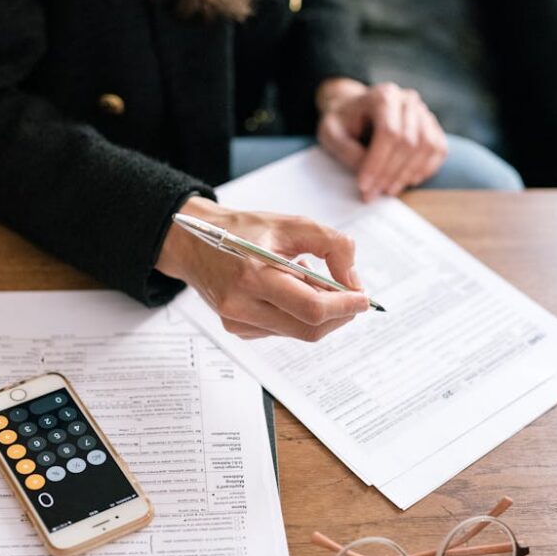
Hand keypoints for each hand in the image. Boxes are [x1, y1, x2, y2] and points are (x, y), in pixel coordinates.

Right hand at [155, 196, 368, 340]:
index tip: (364, 298)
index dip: (344, 307)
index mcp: (253, 275)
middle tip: (350, 295)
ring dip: (318, 312)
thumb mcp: (290, 223)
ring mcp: (237, 321)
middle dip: (339, 315)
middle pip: (309, 329)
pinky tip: (288, 289)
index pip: (311, 308)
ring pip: (298, 332)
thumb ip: (332, 245)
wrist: (193, 242)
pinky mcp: (237, 329)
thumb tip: (352, 282)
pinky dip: (297, 314)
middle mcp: (241, 305)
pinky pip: (282, 330)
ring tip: (308, 280)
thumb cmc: (242, 230)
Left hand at [317, 78, 447, 200]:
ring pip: (426, 147)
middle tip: (372, 194)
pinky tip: (407, 181)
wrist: (354, 110)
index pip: (389, 133)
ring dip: (407, 175)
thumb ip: (347, 151)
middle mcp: (407, 100)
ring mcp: (423, 112)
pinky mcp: (431, 126)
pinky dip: (425, 169)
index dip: (377, 163)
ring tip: (387, 190)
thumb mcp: (331, 134)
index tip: (363, 185)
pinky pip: (438, 149)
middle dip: (389, 174)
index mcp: (383, 96)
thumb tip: (369, 172)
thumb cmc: (342, 122)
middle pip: (408, 142)